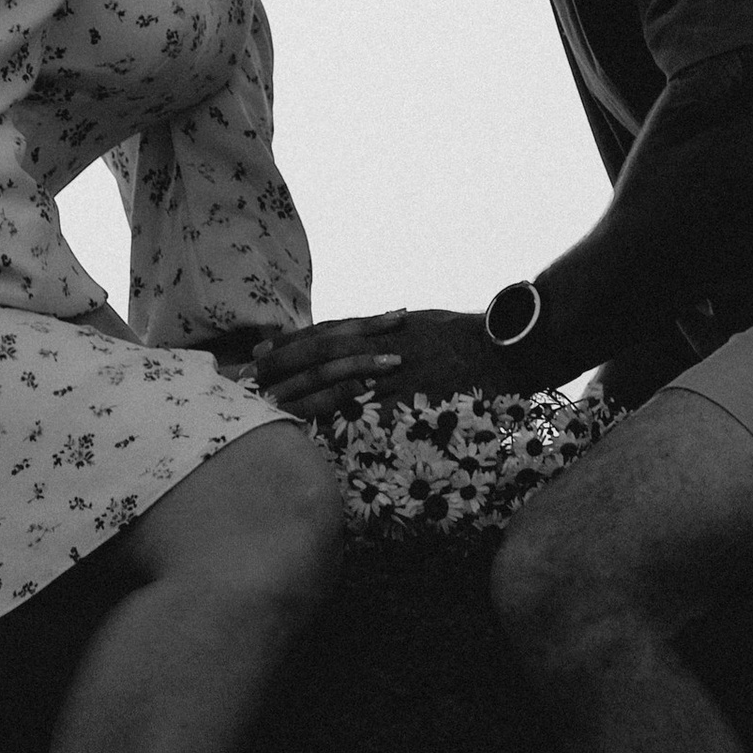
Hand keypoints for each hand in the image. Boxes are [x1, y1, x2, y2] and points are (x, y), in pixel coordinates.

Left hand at [248, 307, 499, 424]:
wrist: (502, 344)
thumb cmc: (463, 334)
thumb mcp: (418, 324)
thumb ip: (385, 333)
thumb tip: (358, 340)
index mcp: (381, 325)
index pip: (324, 332)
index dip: (289, 342)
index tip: (259, 350)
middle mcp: (382, 342)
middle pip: (321, 354)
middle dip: (283, 366)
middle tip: (250, 379)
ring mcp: (396, 369)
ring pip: (337, 380)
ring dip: (302, 392)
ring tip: (272, 405)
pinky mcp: (412, 395)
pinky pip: (370, 409)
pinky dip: (342, 417)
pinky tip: (315, 428)